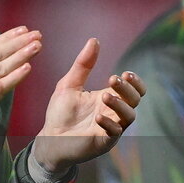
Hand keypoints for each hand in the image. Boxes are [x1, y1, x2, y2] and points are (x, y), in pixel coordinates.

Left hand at [31, 38, 145, 174]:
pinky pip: (114, 133)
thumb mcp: (69, 84)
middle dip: (128, 88)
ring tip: (105, 95)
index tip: (125, 73)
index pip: (133, 89)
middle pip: (135, 99)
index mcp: (109, 98)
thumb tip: (94, 40)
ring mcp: (111, 128)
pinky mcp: (103, 142)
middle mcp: (114, 112)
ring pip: (129, 116)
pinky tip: (98, 117)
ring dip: (120, 104)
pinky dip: (109, 124)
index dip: (134, 81)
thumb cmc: (60, 113)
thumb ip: (83, 65)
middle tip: (114, 79)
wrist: (48, 139)